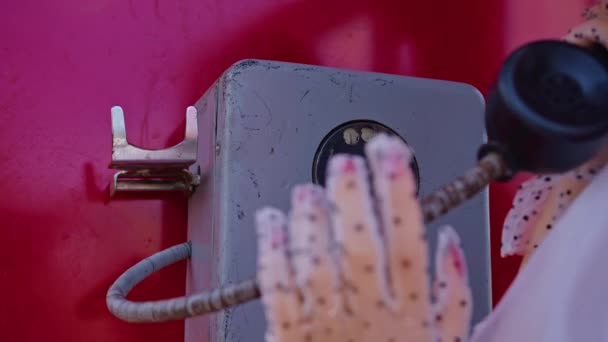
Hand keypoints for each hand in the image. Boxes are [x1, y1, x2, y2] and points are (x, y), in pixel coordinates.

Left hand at [255, 134, 472, 341]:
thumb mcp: (444, 340)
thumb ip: (453, 292)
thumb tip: (448, 240)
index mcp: (407, 313)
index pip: (406, 241)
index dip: (397, 194)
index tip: (390, 155)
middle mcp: (366, 315)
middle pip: (359, 248)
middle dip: (352, 200)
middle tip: (344, 162)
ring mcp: (325, 324)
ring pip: (317, 265)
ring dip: (311, 223)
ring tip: (307, 191)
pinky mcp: (290, 333)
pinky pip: (278, 291)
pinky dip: (272, 254)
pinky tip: (271, 222)